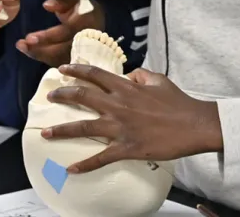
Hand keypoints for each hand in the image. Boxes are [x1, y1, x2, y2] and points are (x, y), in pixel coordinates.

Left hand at [15, 0, 105, 66]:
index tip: (28, 37)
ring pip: (59, 58)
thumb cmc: (83, 10)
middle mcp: (87, 40)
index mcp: (88, 22)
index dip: (48, 37)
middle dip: (40, 49)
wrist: (96, 24)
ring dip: (38, 54)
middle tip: (22, 44)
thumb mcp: (74, 0)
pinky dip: (42, 56)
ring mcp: (83, 53)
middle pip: (62, 49)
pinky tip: (29, 50)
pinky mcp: (76, 60)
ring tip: (22, 46)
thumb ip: (60, 0)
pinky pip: (58, 62)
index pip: (67, 32)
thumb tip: (46, 5)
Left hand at [41, 65, 222, 172]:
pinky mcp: (126, 148)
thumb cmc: (178, 102)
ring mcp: (121, 127)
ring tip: (45, 133)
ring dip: (62, 130)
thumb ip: (141, 75)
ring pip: (84, 127)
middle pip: (83, 97)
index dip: (77, 70)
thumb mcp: (159, 80)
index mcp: (127, 87)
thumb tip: (130, 74)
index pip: (96, 75)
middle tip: (50, 97)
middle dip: (63, 96)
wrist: (193, 125)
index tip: (63, 70)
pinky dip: (86, 164)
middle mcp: (119, 105)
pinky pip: (101, 157)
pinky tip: (72, 169)